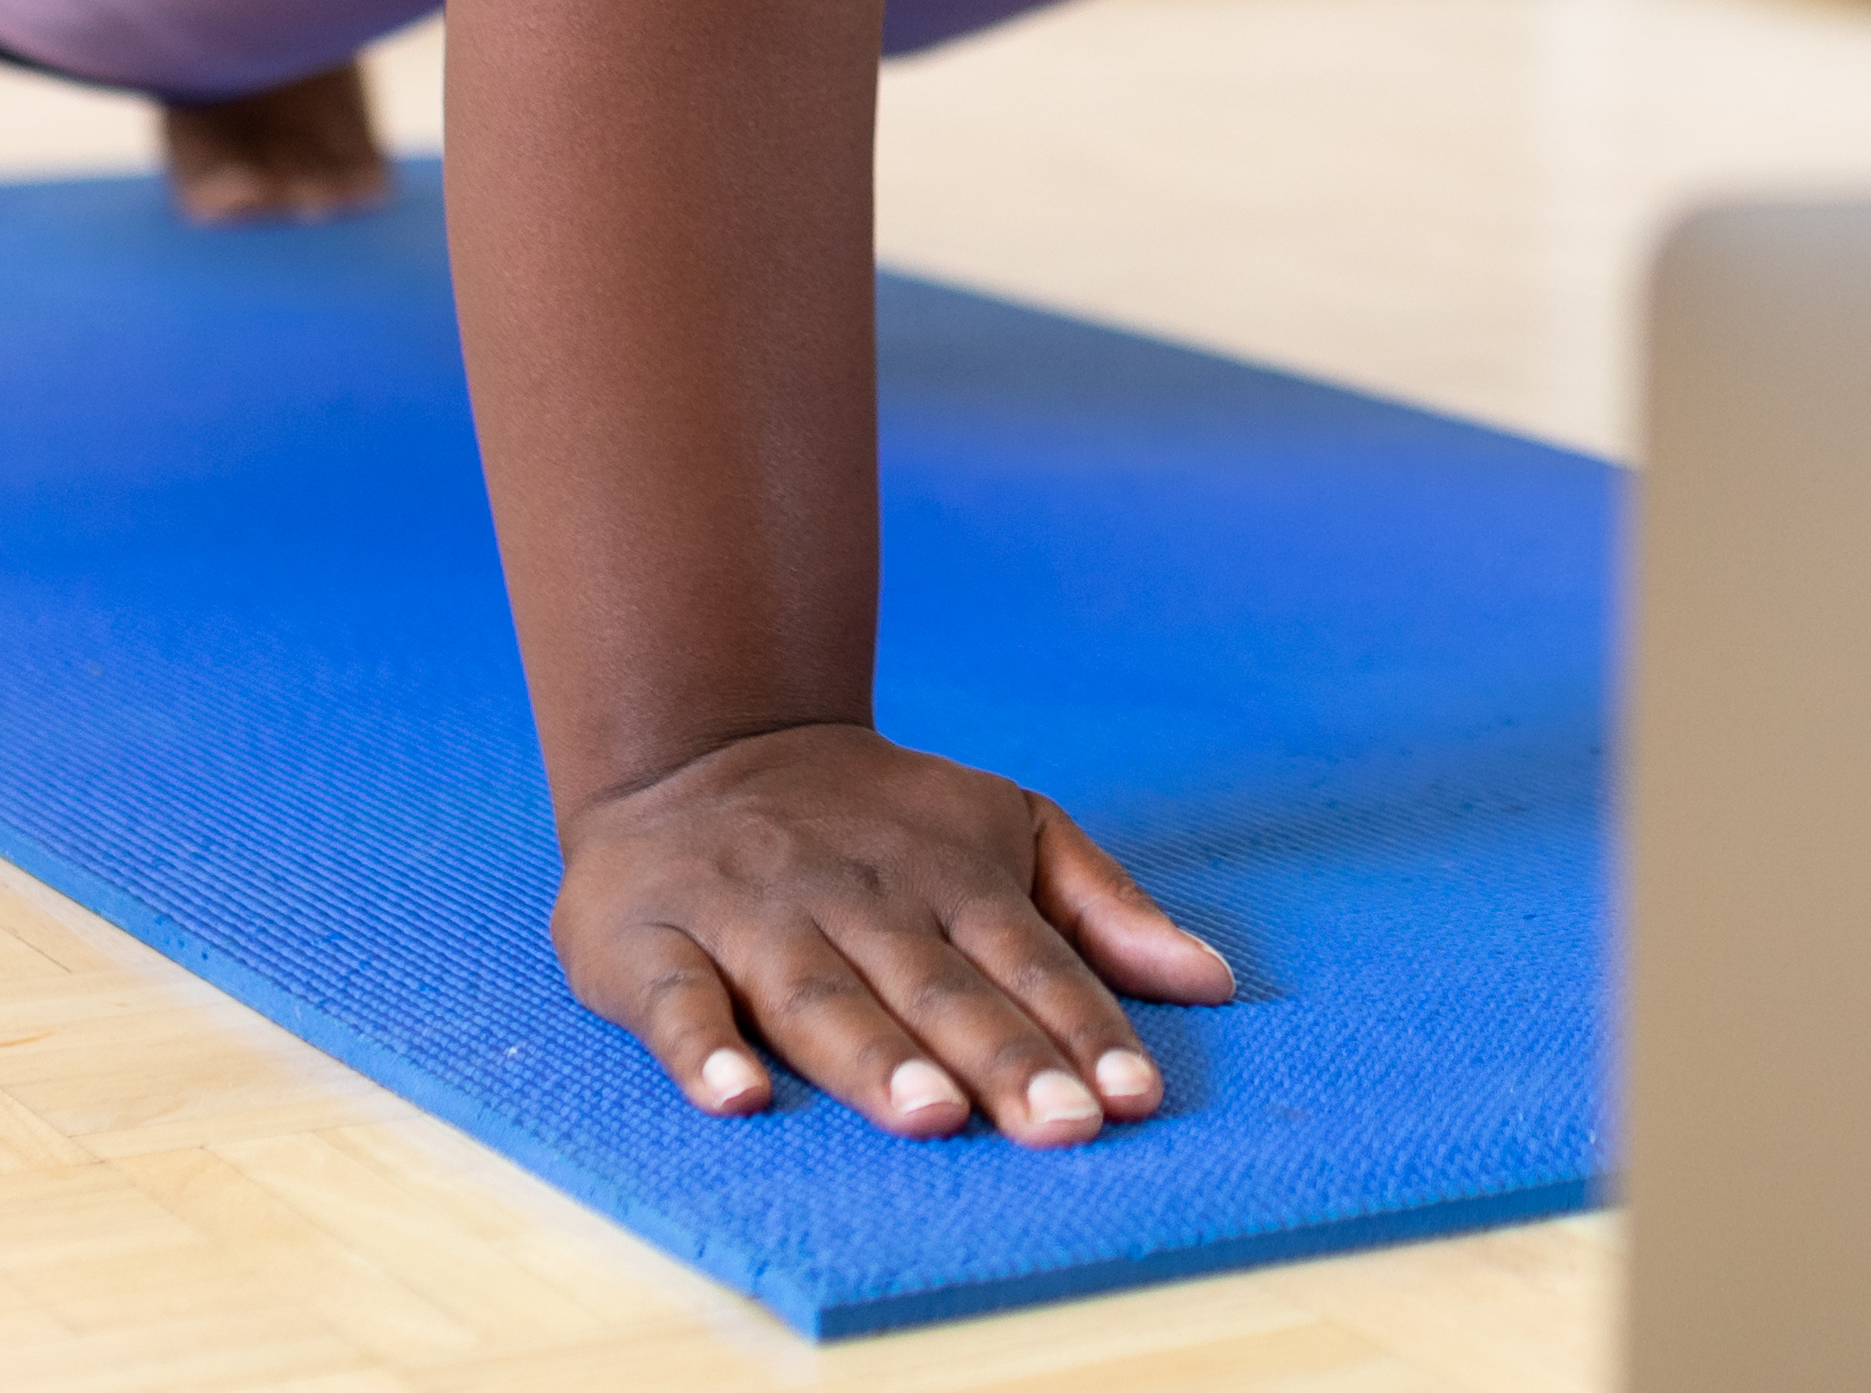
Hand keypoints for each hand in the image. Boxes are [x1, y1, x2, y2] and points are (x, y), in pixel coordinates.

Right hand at [552, 720, 1232, 1141]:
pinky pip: (678, 1000)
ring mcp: (756, 916)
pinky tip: (738, 1099)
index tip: (1135, 1098)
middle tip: (1061, 1126)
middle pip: (939, 986)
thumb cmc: (877, 819)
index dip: (1083, 1027)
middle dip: (1003, 1057)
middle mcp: (860, 896)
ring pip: (823, 995)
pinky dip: (702, 1050)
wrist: (700, 743)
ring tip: (933, 1115)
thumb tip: (1215, 981)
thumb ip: (1102, 908)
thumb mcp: (1003, 828)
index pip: (1030, 960)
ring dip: (877, 1058)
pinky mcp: (655, 941)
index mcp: (951, 874)